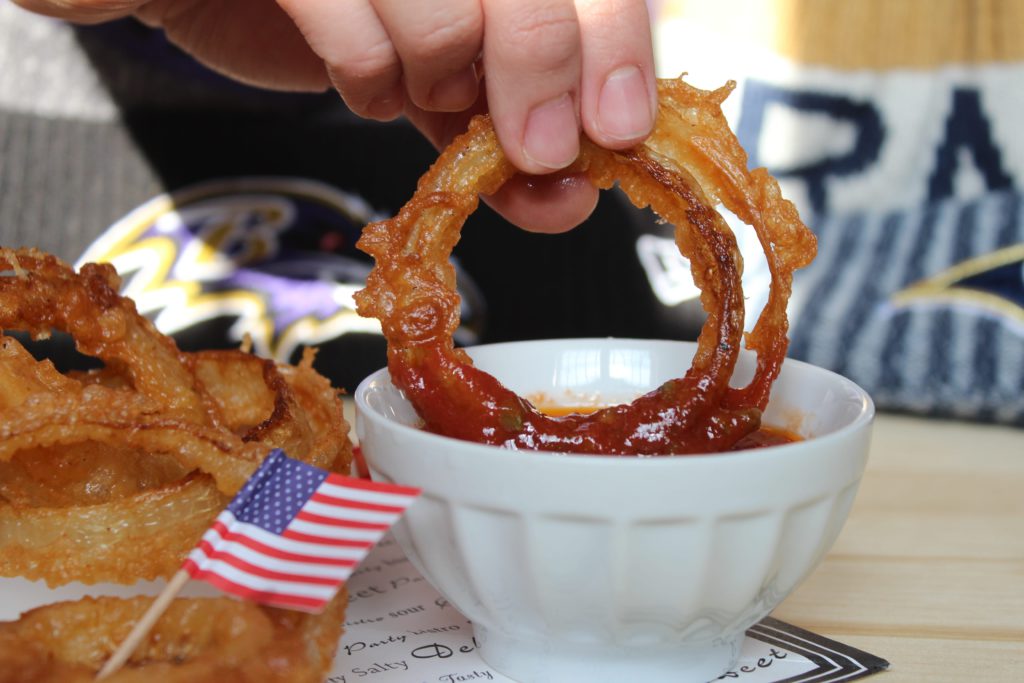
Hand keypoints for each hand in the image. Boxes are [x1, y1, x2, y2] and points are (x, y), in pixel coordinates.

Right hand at [13, 0, 656, 232]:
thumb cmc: (328, 12)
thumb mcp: (437, 73)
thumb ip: (501, 128)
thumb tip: (570, 196)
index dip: (617, 43)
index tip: (619, 127)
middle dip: (545, 75)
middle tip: (540, 150)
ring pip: (450, 10)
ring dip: (441, 74)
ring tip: (415, 86)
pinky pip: (353, 17)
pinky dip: (368, 71)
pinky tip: (363, 77)